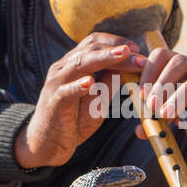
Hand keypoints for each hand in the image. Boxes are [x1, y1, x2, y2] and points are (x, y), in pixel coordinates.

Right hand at [14, 33, 142, 168]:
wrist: (47, 145)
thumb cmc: (74, 120)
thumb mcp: (97, 99)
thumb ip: (110, 82)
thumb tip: (129, 67)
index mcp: (74, 64)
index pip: (94, 42)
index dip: (117, 42)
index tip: (137, 50)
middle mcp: (63, 68)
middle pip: (90, 49)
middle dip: (117, 50)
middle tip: (138, 55)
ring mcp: (56, 84)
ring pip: (79, 64)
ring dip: (104, 58)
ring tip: (122, 55)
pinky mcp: (53, 102)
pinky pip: (65, 91)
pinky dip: (78, 85)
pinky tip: (90, 82)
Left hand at [131, 47, 186, 147]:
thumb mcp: (178, 114)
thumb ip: (158, 119)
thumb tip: (139, 130)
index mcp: (183, 69)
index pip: (164, 54)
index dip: (149, 70)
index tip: (141, 94)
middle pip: (181, 61)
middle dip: (163, 82)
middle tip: (152, 106)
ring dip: (180, 96)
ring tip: (167, 115)